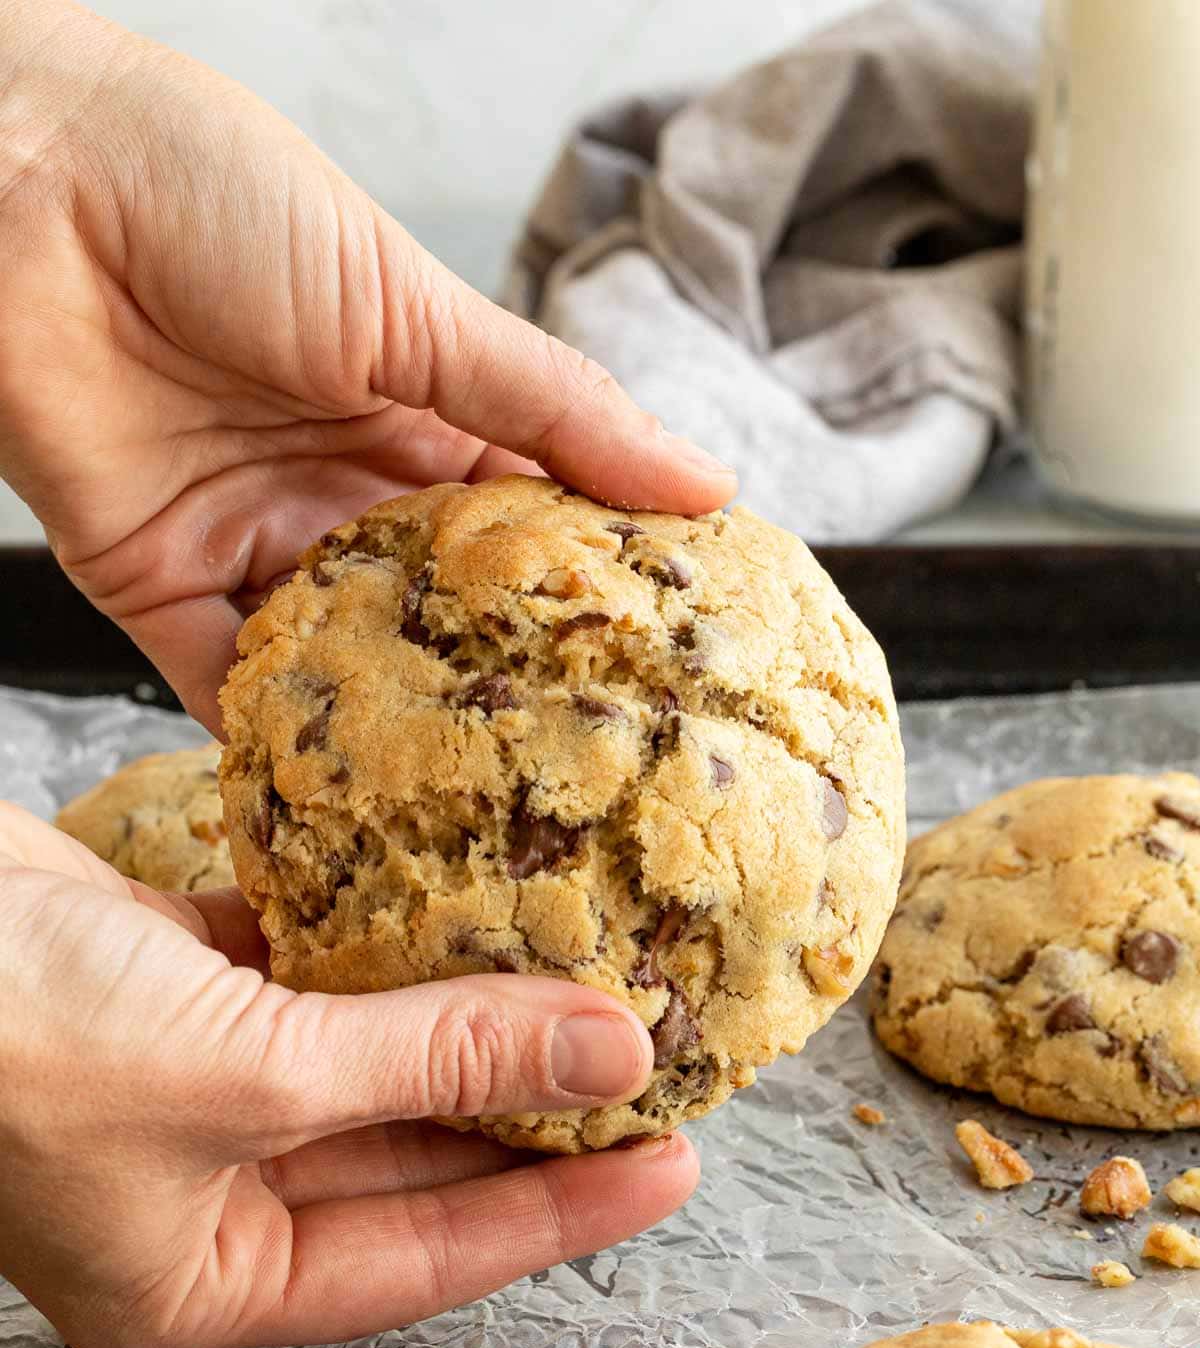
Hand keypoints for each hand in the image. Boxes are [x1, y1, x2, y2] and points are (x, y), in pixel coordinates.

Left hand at [0, 0, 735, 733]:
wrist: (21, 183)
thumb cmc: (215, 198)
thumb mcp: (413, 304)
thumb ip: (550, 408)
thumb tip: (701, 481)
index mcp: (417, 415)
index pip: (528, 526)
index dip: (594, 595)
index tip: (674, 671)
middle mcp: (343, 490)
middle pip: (444, 612)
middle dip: (507, 687)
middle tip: (595, 771)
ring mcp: (255, 542)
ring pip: (347, 662)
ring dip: (404, 729)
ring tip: (492, 810)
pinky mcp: (161, 585)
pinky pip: (228, 686)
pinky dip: (279, 743)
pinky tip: (352, 803)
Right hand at [0, 806, 697, 1347]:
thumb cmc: (7, 1050)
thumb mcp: (247, 1076)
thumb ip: (432, 1058)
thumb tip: (605, 1054)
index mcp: (204, 1274)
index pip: (429, 1255)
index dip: (559, 1209)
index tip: (670, 1163)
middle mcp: (198, 1186)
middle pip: (406, 1151)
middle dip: (525, 1106)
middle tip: (652, 1064)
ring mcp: (181, 1077)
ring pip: (361, 1051)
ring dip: (459, 1010)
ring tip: (586, 975)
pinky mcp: (163, 975)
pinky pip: (299, 961)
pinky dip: (369, 930)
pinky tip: (453, 897)